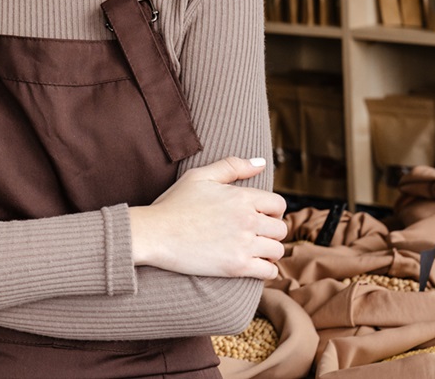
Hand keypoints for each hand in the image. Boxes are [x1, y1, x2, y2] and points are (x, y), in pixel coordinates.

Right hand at [129, 156, 285, 279]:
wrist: (154, 233)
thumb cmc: (174, 203)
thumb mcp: (199, 176)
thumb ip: (232, 166)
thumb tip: (261, 163)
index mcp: (241, 197)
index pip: (278, 204)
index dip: (272, 211)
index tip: (261, 217)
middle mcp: (247, 220)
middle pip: (280, 229)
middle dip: (271, 232)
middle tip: (256, 235)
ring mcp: (243, 244)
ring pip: (277, 250)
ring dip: (269, 251)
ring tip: (254, 251)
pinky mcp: (237, 267)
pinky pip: (269, 271)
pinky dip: (265, 270)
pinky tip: (252, 265)